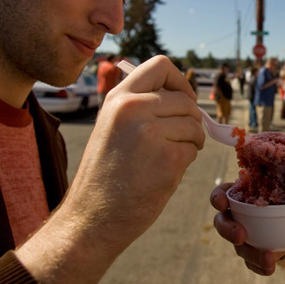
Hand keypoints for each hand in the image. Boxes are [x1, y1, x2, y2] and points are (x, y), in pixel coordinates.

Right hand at [17, 55, 204, 283]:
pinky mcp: (168, 157)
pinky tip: (164, 173)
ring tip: (167, 158)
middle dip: (190, 121)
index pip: (161, 65)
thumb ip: (139, 106)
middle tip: (179, 140)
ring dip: (191, 141)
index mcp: (118, 98)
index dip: (179, 81)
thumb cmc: (105, 176)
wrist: (91, 218)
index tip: (182, 100)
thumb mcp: (112, 126)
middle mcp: (133, 108)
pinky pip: (194, 148)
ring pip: (194, 124)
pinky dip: (186, 160)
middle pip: (185, 100)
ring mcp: (151, 132)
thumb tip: (182, 94)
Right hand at [210, 183, 284, 274]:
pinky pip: (250, 262)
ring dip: (250, 254)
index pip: (221, 194)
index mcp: (241, 194)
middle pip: (222, 223)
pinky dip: (259, 266)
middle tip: (241, 235)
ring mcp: (241, 236)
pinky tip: (270, 269)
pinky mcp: (250, 252)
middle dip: (229, 230)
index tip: (223, 203)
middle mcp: (236, 216)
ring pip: (238, 247)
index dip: (218, 198)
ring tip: (268, 261)